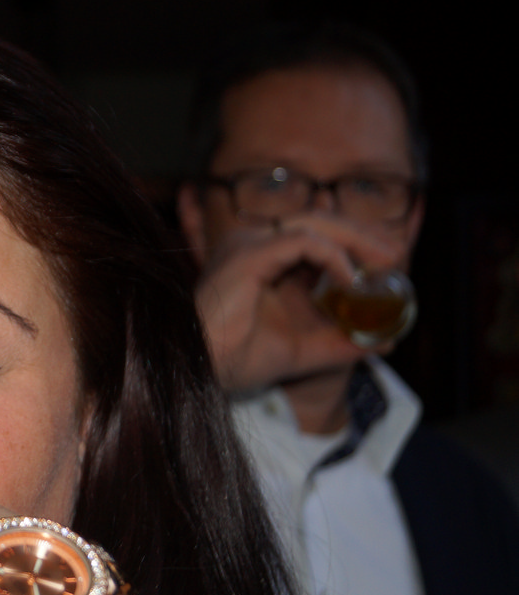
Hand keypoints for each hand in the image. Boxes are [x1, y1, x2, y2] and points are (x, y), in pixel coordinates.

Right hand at [194, 214, 406, 392]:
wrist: (199, 370)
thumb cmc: (235, 360)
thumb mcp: (305, 349)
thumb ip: (342, 341)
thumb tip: (388, 340)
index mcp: (263, 260)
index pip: (319, 237)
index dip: (357, 245)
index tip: (390, 267)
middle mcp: (254, 244)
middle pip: (321, 224)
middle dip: (364, 237)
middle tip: (395, 258)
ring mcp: (250, 245)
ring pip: (316, 225)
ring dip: (356, 241)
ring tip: (384, 264)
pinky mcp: (250, 254)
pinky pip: (303, 242)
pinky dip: (334, 257)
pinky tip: (350, 280)